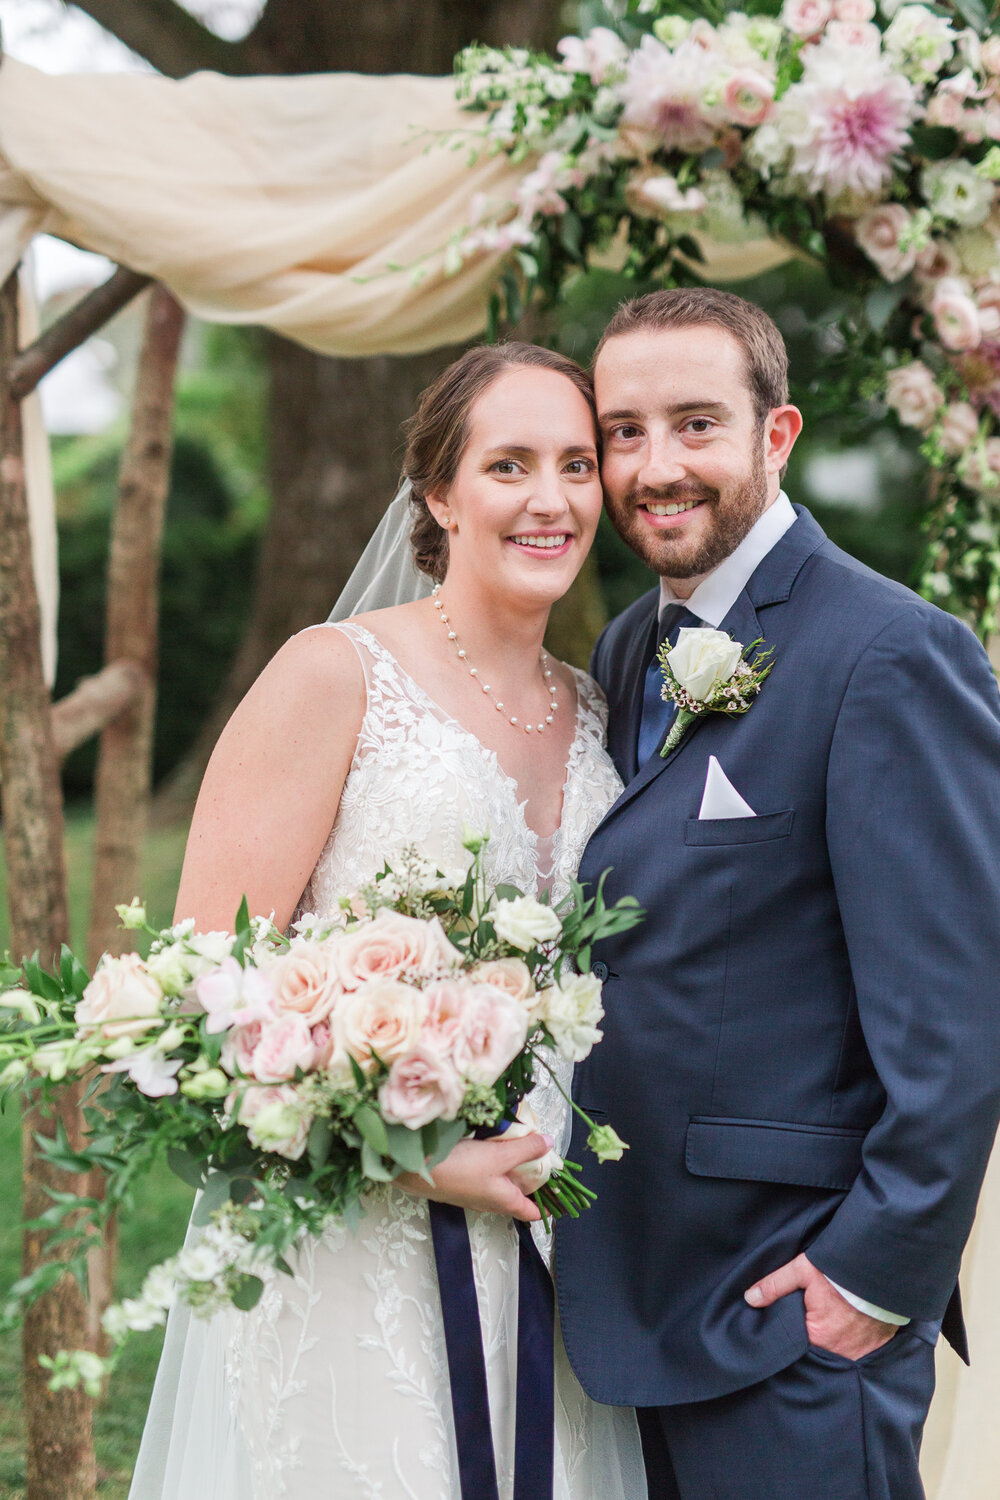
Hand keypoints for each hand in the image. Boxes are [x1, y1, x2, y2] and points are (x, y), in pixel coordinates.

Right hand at [396, 1133, 552, 1221]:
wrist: (413, 1169)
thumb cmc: (459, 1168)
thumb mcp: (499, 1156)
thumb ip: (525, 1149)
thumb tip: (549, 1143)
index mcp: (504, 1201)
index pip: (532, 1212)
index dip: (548, 1204)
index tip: (561, 1192)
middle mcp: (490, 1201)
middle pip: (518, 1193)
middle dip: (531, 1176)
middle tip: (542, 1153)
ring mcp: (474, 1191)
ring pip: (500, 1181)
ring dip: (511, 1165)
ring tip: (519, 1141)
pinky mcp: (460, 1179)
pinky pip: (485, 1172)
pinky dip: (494, 1159)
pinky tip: (490, 1142)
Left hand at [744, 1253, 897, 1360]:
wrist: (883, 1271)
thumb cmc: (841, 1273)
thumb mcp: (803, 1271)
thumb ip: (775, 1286)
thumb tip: (749, 1298)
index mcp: (817, 1336)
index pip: (795, 1343)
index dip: (791, 1334)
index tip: (789, 1323)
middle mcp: (839, 1352)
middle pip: (816, 1349)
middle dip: (811, 1340)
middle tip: (809, 1322)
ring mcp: (859, 1353)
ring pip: (837, 1352)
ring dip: (832, 1343)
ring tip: (829, 1327)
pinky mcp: (876, 1347)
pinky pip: (857, 1350)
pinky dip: (851, 1342)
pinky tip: (847, 1329)